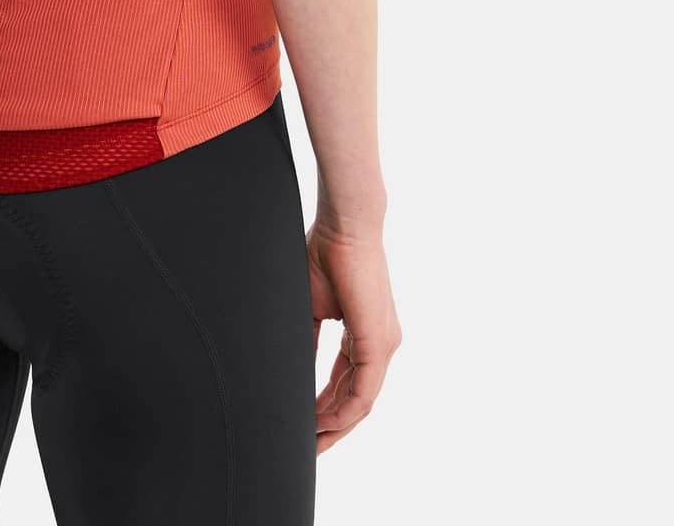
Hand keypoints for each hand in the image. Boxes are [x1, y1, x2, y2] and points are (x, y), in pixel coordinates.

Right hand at [307, 217, 401, 452]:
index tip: (303, 424)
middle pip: (357, 400)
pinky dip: (342, 410)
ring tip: (310, 440)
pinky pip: (364, 391)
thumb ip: (305, 341)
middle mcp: (381, 345)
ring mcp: (383, 346)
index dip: (325, 407)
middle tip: (308, 447)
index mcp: (364, 336)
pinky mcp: (379, 343)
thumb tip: (289, 370)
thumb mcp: (310, 307)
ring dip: (335, 424)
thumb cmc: (325, 255)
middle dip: (331, 426)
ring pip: (361, 402)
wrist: (343, 226)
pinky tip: (320, 422)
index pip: (346, 383)